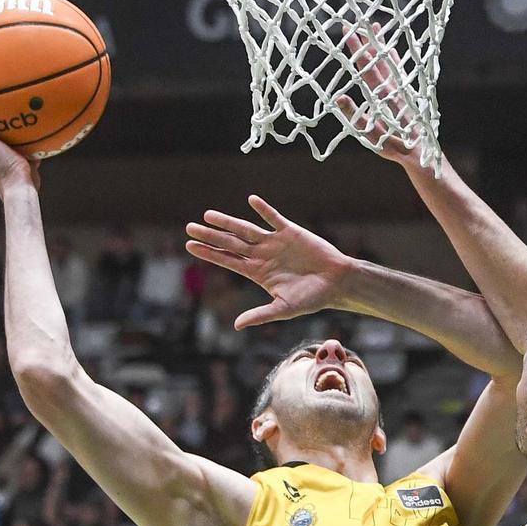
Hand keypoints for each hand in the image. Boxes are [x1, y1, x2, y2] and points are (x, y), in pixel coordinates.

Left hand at [185, 196, 353, 327]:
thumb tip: (236, 325)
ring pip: (246, 230)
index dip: (209, 254)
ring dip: (227, 222)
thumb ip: (260, 315)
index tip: (190, 246)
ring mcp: (275, 242)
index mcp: (258, 273)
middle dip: (210, 236)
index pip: (228, 261)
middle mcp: (262, 256)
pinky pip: (273, 218)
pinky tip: (251, 200)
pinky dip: (263, 209)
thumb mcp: (283, 309)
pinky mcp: (290, 232)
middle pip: (231, 244)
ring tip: (207, 215)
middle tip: (189, 228)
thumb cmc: (312, 298)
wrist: (336, 283)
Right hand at [332, 28, 426, 165]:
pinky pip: (399, 71)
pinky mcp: (407, 95)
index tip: (348, 31)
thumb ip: (355, 115)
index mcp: (382, 95)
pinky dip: (394, 58)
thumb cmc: (394, 146)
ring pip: (389, 61)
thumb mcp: (370, 134)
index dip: (357, 48)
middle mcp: (393, 87)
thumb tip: (338, 96)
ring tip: (376, 27)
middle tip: (357, 22)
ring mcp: (401, 90)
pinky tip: (393, 51)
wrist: (421, 151)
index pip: (366, 66)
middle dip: (366, 40)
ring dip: (381, 45)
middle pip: (377, 59)